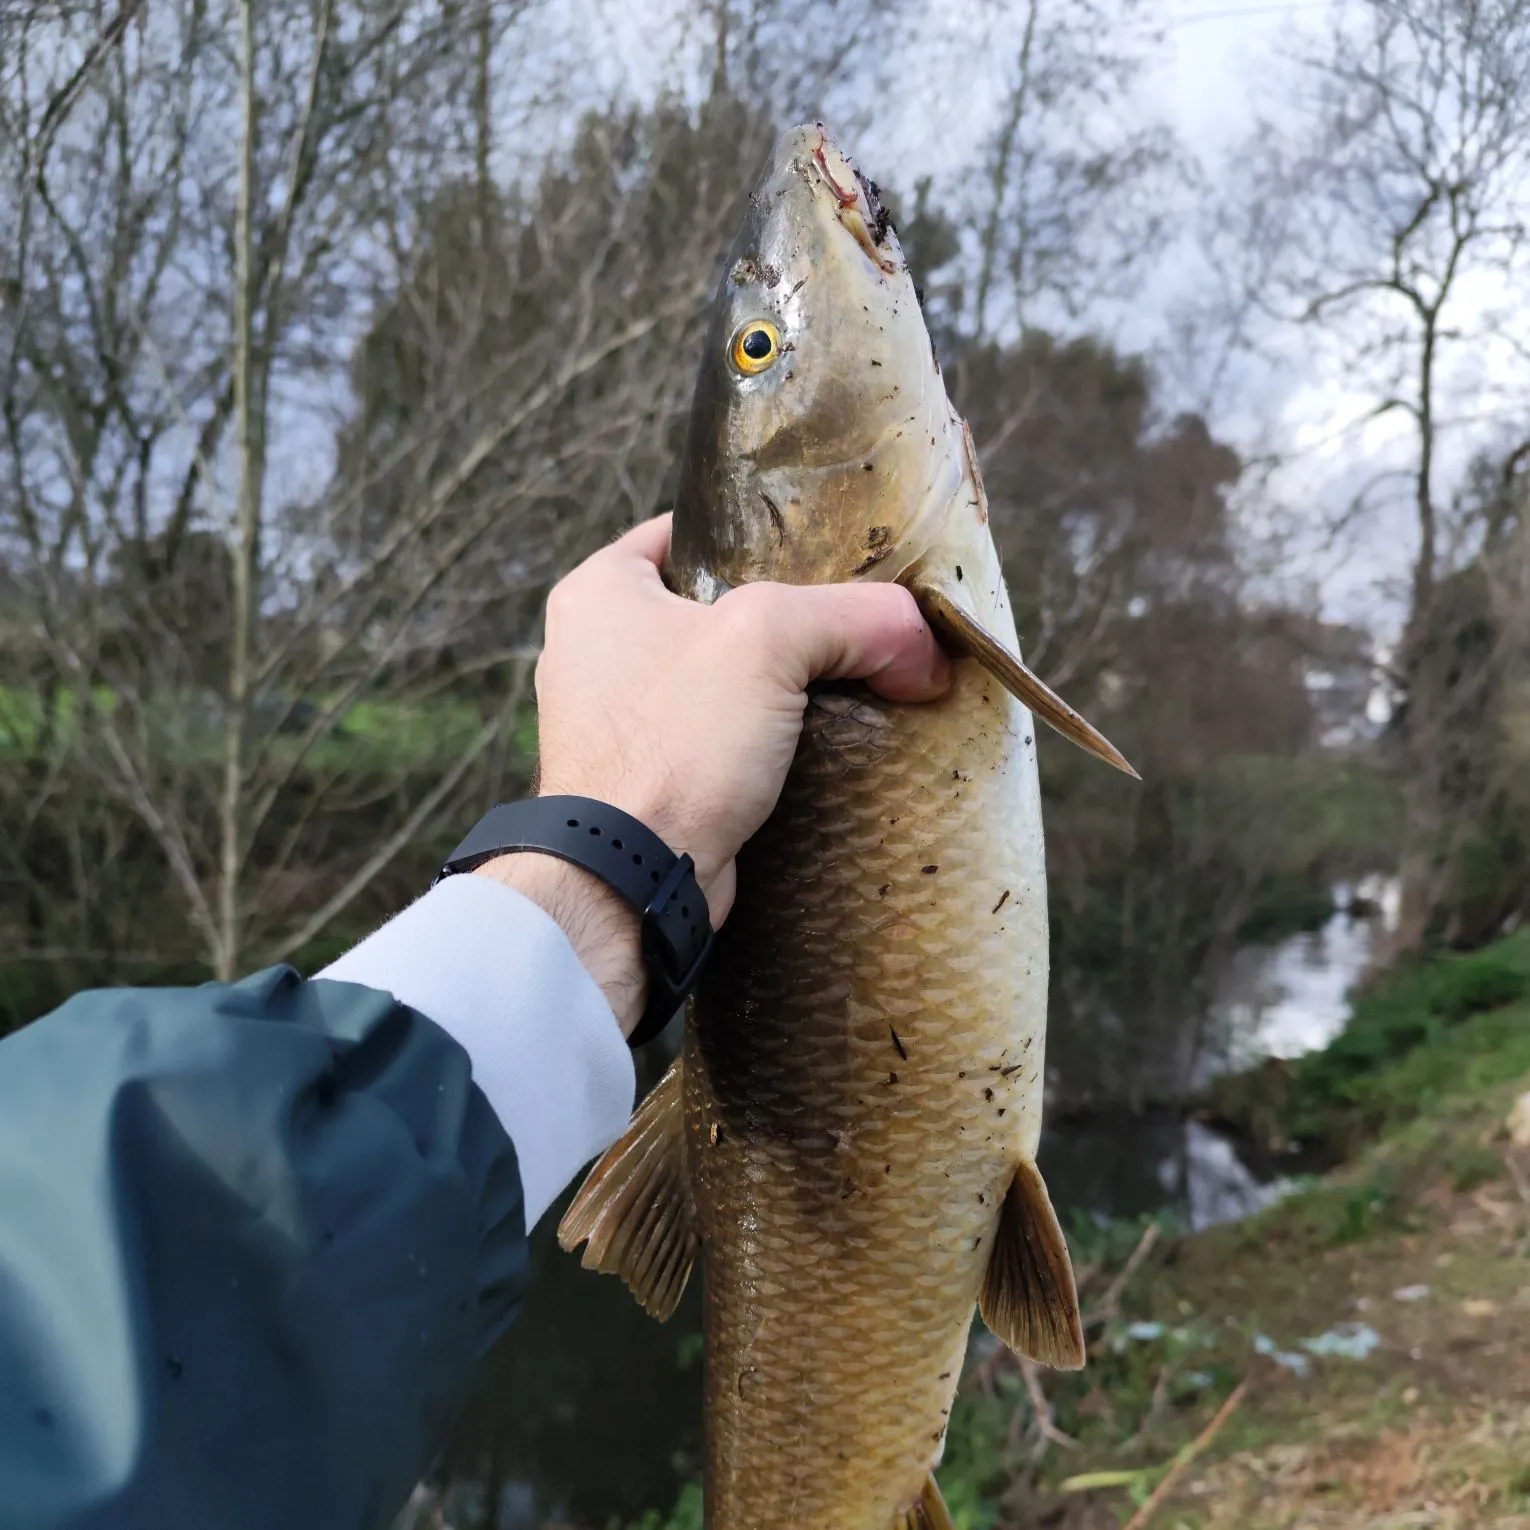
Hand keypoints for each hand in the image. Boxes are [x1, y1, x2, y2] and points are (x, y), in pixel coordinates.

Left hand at [477, 513, 949, 1033]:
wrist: (630, 878)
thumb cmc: (673, 745)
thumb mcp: (769, 642)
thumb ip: (854, 616)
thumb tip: (922, 646)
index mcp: (601, 592)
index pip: (687, 531)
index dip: (758, 533)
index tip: (821, 549)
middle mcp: (596, 651)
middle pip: (714, 609)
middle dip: (784, 619)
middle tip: (850, 622)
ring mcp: (618, 723)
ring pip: (720, 682)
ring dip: (780, 689)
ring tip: (848, 684)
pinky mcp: (647, 782)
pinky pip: (717, 743)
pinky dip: (764, 744)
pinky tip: (819, 747)